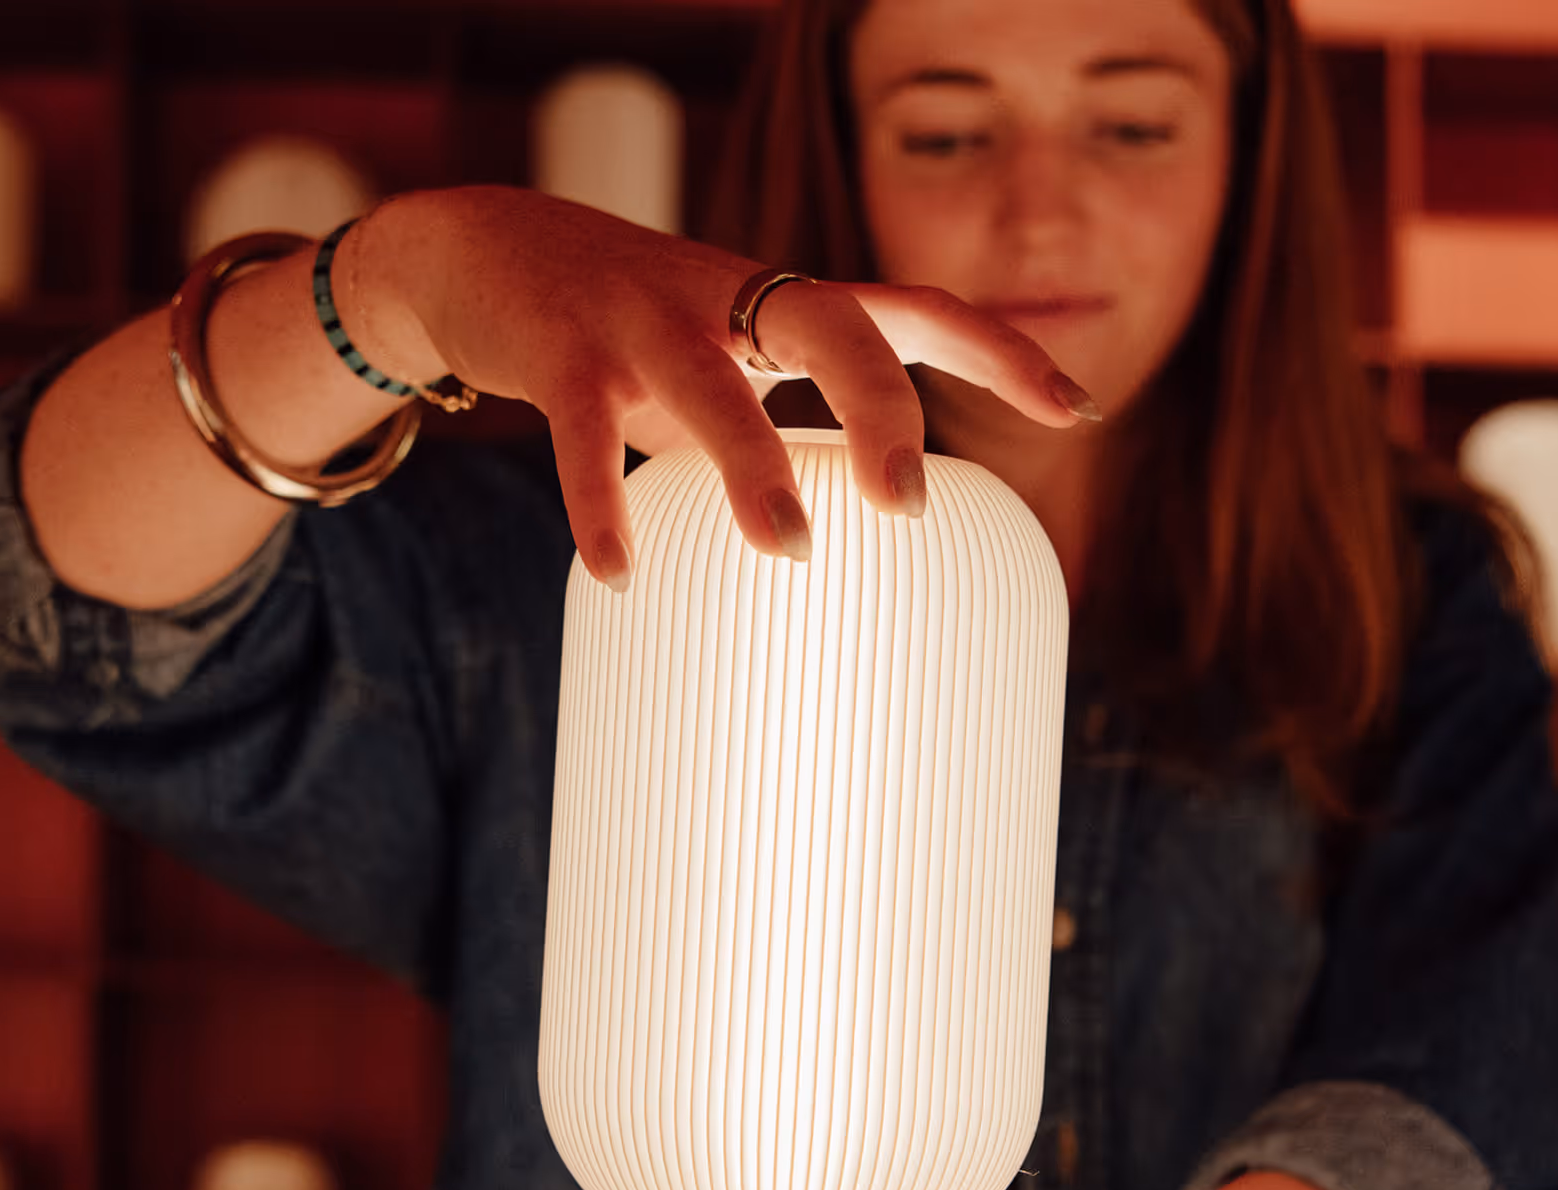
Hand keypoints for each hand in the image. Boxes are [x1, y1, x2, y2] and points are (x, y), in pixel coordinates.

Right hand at [354, 187, 1100, 589]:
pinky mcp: (557, 350)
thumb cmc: (629, 331)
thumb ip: (784, 431)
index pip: (915, 309)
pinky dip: (599, 503)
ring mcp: (641, 319)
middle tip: (908, 501)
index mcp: (782, 303)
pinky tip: (620, 571)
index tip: (1073, 407)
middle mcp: (727, 297)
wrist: (484, 250)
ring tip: (790, 546)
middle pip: (833, 326)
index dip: (998, 351)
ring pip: (710, 383)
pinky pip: (583, 432)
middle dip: (881, 407)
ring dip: (752, 464)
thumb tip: (846, 546)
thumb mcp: (723, 365)